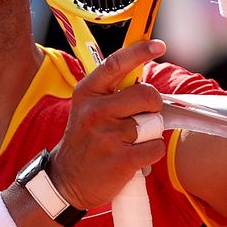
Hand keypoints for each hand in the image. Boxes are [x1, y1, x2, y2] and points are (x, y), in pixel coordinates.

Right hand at [50, 40, 166, 210]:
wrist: (67, 181)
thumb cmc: (86, 141)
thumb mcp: (88, 109)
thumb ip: (112, 92)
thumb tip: (144, 78)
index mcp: (87, 93)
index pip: (116, 64)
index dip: (140, 51)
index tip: (159, 45)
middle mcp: (95, 112)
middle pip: (146, 95)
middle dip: (153, 105)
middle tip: (144, 116)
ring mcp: (107, 136)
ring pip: (153, 124)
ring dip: (149, 134)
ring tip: (129, 142)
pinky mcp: (121, 160)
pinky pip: (155, 147)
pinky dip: (151, 153)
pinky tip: (134, 157)